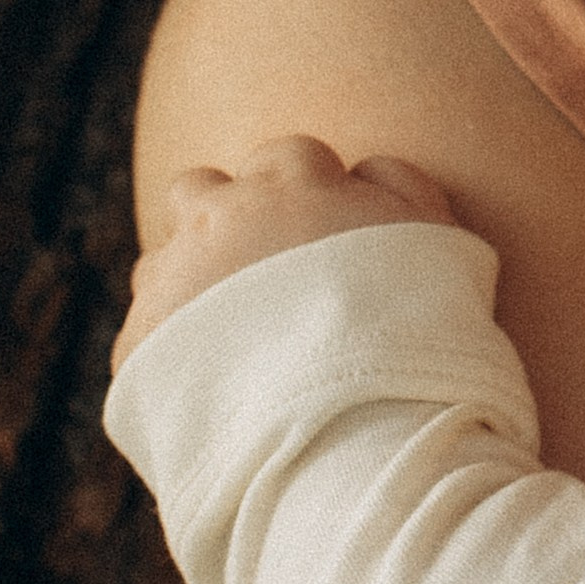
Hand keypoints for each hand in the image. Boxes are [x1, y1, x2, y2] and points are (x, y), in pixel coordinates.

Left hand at [113, 134, 455, 371]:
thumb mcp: (444, 240)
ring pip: (163, 259)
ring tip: (236, 337)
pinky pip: (146, 332)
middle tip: (263, 274)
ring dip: (191, 281)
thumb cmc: (417, 333)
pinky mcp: (141, 345)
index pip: (289, 155)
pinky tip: (220, 384)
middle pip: (200, 189)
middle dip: (228, 219)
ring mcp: (175, 278)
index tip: (322, 234)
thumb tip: (369, 172)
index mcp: (295, 179)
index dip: (308, 193)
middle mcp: (222, 215)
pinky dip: (175, 351)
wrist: (354, 428)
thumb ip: (404, 189)